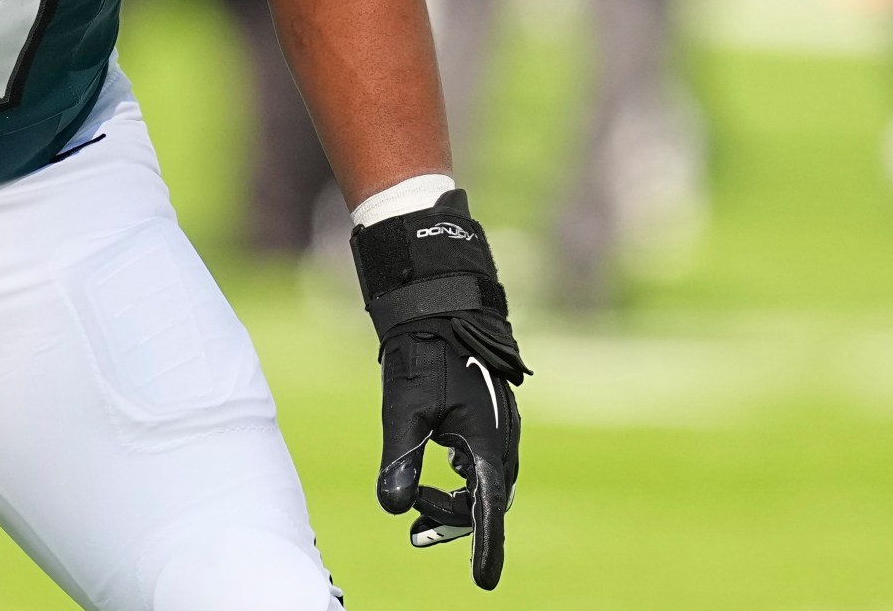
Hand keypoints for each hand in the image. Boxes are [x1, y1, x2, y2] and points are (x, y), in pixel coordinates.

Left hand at [374, 314, 519, 589]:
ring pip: (484, 484)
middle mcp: (499, 441)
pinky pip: (481, 464)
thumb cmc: (424, 356)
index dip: (486, 545)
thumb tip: (393, 508)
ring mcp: (497, 430)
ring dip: (456, 504)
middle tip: (416, 536)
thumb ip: (401, 458)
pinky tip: (444, 474)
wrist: (442, 310)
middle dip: (456, 523)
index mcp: (486, 441)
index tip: (484, 581)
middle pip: (485, 501)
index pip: (488, 507)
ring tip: (419, 521)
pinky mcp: (487, 421)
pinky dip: (462, 481)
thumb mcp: (404, 409)